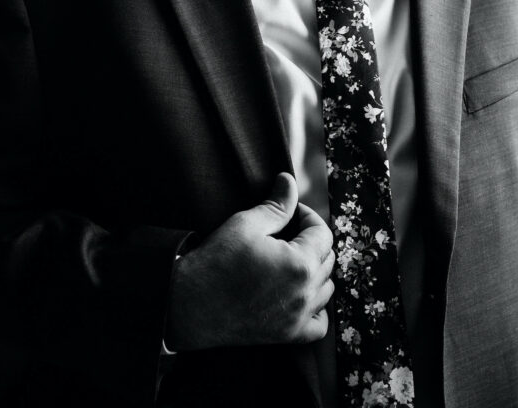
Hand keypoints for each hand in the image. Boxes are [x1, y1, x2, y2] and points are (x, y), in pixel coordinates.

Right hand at [165, 172, 334, 348]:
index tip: (291, 214)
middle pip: (327, 260)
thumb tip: (289, 181)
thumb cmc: (217, 261)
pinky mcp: (287, 335)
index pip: (323, 234)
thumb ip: (276, 204)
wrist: (190, 304)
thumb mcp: (246, 224)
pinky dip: (316, 309)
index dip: (308, 217)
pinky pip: (319, 325)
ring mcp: (297, 318)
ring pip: (326, 289)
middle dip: (312, 241)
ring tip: (291, 260)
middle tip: (288, 233)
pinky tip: (300, 295)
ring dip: (315, 271)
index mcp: (299, 263)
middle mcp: (305, 293)